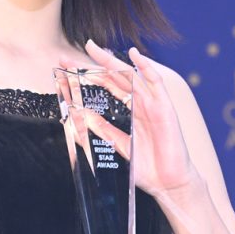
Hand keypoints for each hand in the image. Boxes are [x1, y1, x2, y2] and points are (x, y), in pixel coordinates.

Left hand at [60, 42, 200, 197]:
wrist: (169, 185)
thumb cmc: (147, 168)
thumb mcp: (118, 146)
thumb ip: (103, 131)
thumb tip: (79, 118)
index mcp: (130, 112)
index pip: (105, 88)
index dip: (86, 78)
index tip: (65, 71)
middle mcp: (140, 104)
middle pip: (114, 78)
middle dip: (91, 66)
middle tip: (67, 57)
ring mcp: (153, 104)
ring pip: (130, 76)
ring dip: (111, 61)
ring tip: (93, 49)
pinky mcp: (165, 108)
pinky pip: (156, 83)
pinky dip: (146, 67)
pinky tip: (134, 54)